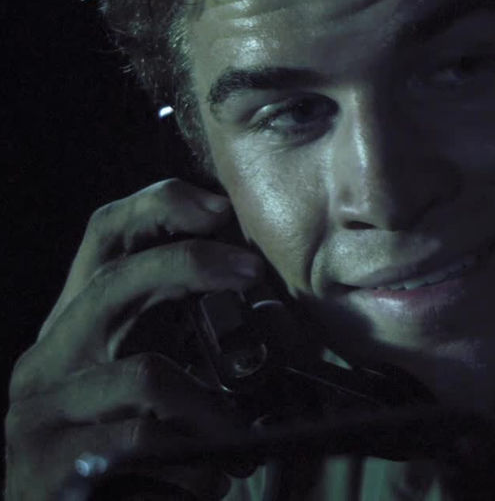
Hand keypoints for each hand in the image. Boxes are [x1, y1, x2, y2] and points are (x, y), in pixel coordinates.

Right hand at [5, 179, 265, 499]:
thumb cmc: (131, 466)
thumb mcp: (163, 393)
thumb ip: (192, 347)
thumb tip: (270, 308)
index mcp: (79, 330)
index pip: (104, 239)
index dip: (158, 207)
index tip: (219, 206)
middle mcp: (48, 359)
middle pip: (115, 280)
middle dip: (192, 264)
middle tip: (253, 271)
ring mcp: (39, 411)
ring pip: (145, 374)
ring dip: (213, 410)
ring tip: (239, 443)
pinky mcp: (47, 463)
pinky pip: (141, 442)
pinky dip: (194, 463)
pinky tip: (209, 481)